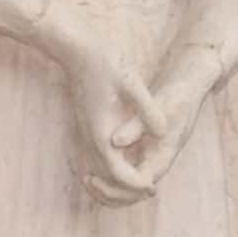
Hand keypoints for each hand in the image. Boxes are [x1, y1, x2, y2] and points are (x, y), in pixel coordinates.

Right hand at [42, 0, 166, 201]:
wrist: (73, 45)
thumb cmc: (102, 60)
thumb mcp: (131, 82)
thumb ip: (148, 109)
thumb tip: (164, 132)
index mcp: (101, 133)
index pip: (118, 174)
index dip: (136, 185)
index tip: (153, 186)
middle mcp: (91, 137)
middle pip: (107, 179)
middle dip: (127, 191)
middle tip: (152, 189)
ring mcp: (88, 132)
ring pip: (101, 170)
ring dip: (119, 182)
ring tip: (143, 182)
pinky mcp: (89, 125)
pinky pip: (100, 156)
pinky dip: (113, 168)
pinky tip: (130, 161)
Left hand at [89, 41, 220, 201]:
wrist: (188, 89)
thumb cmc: (176, 96)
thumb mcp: (159, 109)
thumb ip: (136, 126)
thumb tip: (114, 142)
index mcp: (162, 158)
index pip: (138, 186)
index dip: (115, 188)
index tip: (93, 177)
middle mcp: (157, 163)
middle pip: (133, 193)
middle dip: (110, 193)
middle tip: (86, 180)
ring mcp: (152, 159)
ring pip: (130, 187)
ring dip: (109, 188)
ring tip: (86, 179)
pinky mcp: (146, 151)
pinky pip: (128, 172)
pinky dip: (111, 175)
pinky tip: (93, 164)